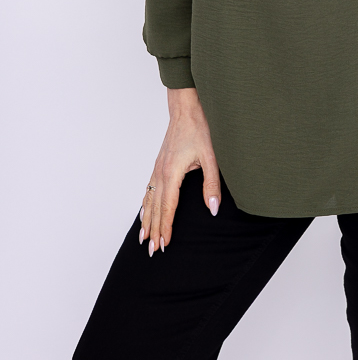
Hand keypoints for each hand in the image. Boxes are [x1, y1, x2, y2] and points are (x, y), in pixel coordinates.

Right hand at [139, 87, 220, 256]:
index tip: (164, 245)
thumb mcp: (212, 157)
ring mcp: (157, 168)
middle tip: (151, 251)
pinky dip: (144, 204)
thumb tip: (212, 208)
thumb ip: (212, 184)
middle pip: (155, 208)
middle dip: (153, 230)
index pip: (168, 207)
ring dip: (146, 220)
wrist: (187, 108)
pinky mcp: (159, 164)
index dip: (166, 228)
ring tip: (143, 239)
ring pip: (149, 200)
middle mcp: (160, 172)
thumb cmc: (200, 129)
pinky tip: (144, 212)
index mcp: (172, 173)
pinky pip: (148, 189)